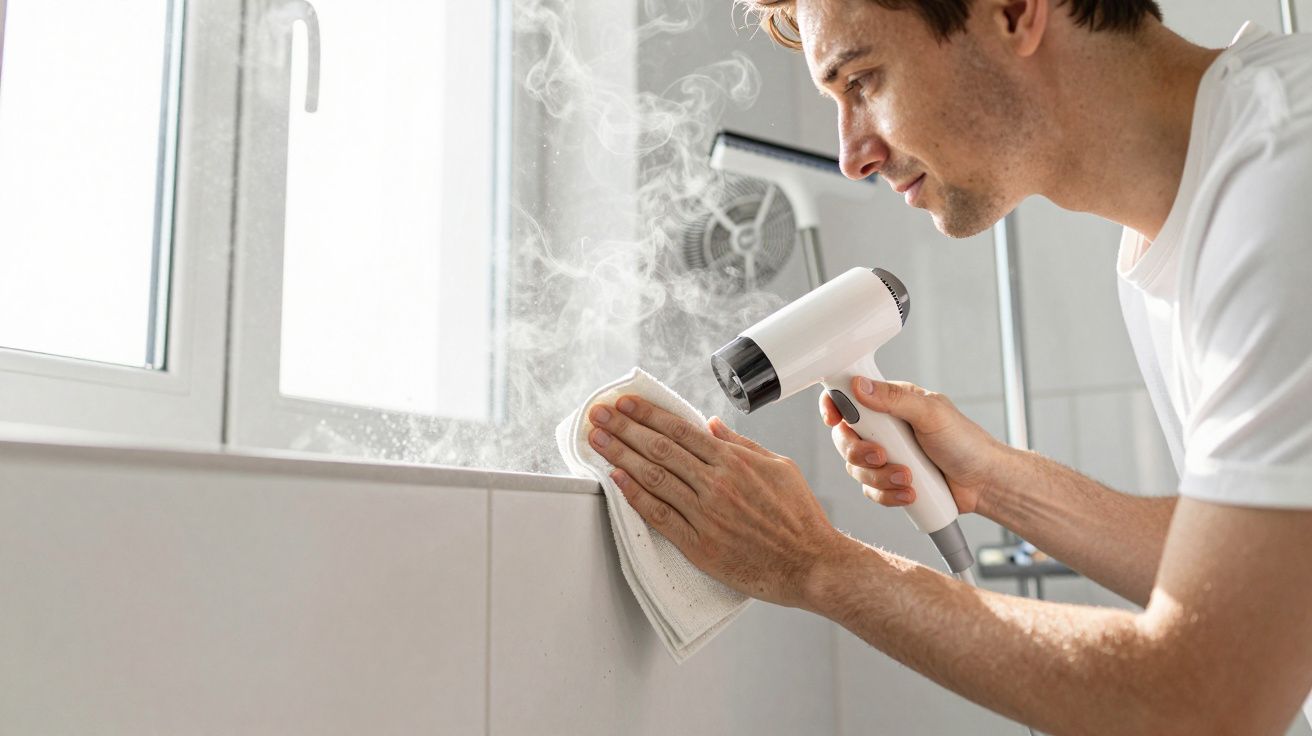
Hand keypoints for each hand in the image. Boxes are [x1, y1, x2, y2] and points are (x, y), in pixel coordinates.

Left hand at [586, 396, 851, 607]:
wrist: (812, 564)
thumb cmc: (800, 518)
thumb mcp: (779, 467)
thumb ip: (742, 445)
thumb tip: (712, 425)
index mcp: (735, 461)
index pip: (680, 429)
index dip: (647, 414)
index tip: (625, 402)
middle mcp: (717, 484)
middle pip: (659, 448)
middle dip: (624, 427)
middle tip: (598, 413)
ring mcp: (706, 515)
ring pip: (654, 477)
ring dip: (620, 454)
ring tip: (597, 439)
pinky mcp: (700, 545)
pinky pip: (659, 515)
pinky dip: (635, 495)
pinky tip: (616, 479)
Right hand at [819, 377, 1009, 514]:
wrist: (984, 482)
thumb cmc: (966, 442)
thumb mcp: (931, 413)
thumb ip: (895, 398)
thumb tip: (860, 386)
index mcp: (891, 404)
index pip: (850, 398)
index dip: (834, 407)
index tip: (835, 418)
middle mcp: (884, 429)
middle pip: (845, 438)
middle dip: (859, 452)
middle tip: (881, 455)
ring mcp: (886, 457)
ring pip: (856, 469)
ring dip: (879, 477)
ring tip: (907, 478)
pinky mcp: (890, 482)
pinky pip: (870, 491)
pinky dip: (887, 495)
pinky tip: (910, 492)